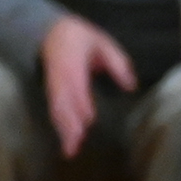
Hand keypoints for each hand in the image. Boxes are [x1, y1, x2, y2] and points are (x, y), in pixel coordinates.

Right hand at [42, 14, 135, 156]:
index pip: (75, 85)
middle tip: (76, 144)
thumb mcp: (103, 42)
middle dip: (68, 124)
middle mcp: (59, 76)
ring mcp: (53, 84)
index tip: (88, 120)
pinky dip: (59, 125)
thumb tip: (130, 86)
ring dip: (62, 130)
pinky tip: (66, 138)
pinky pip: (54, 109)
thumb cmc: (81, 36)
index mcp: (71, 62)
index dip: (80, 103)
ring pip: (56, 109)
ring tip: (70, 149)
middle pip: (61, 102)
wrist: (50, 30)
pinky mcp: (51, 90)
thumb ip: (117, 62)